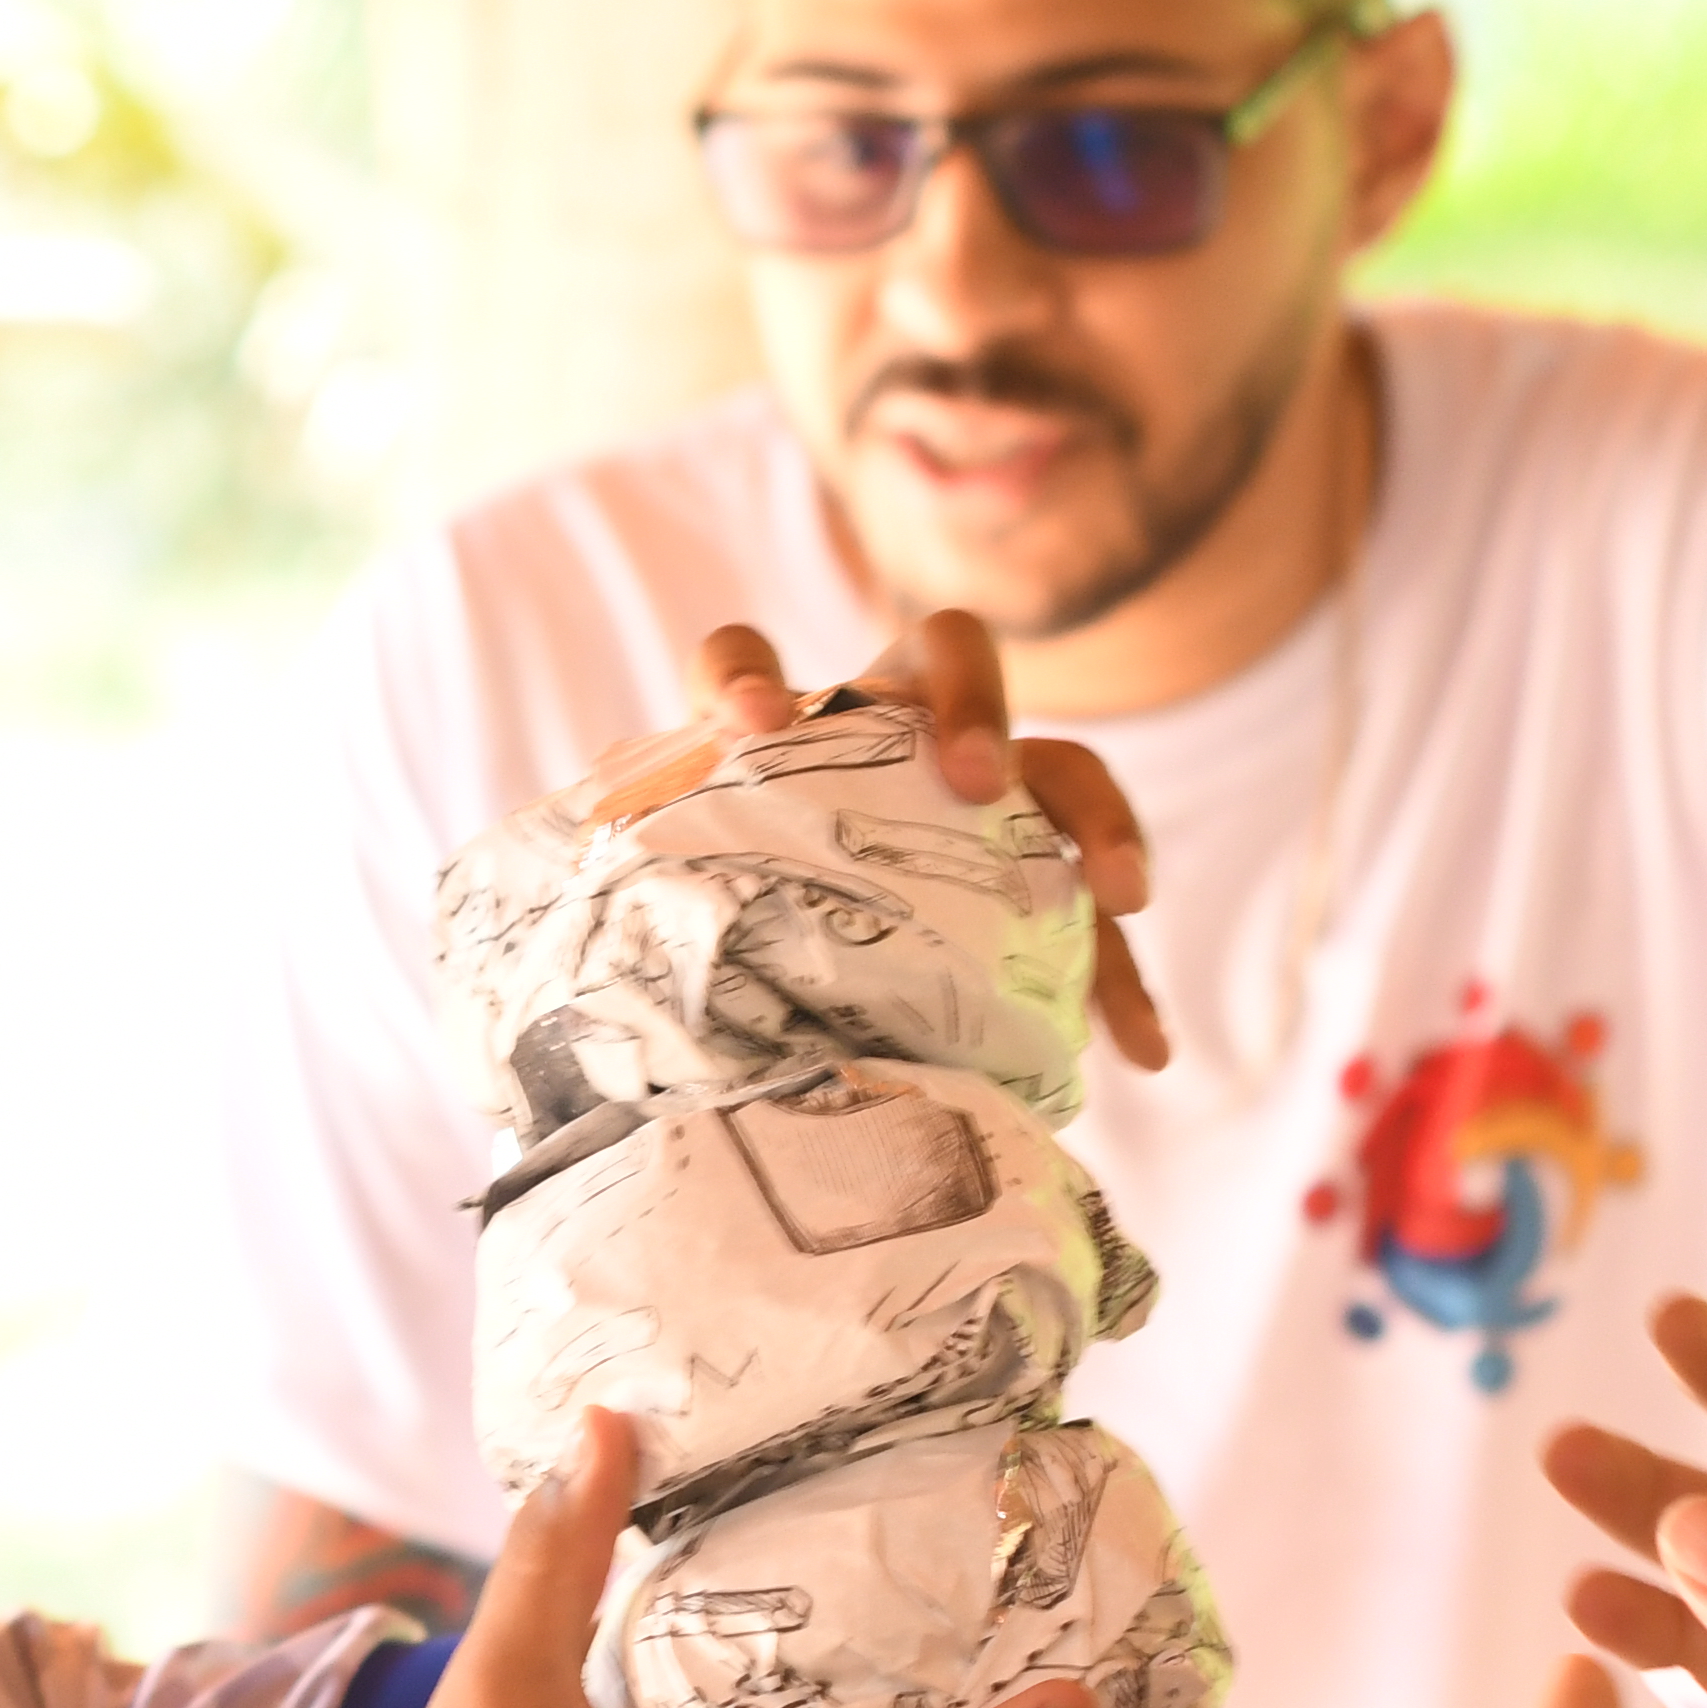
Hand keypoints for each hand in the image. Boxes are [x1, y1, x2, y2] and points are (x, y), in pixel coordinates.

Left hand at [594, 612, 1169, 1071]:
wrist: (773, 1016)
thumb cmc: (710, 956)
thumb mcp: (670, 942)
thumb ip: (638, 928)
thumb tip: (561, 987)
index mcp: (766, 741)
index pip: (737, 661)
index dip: (743, 676)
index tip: (752, 728)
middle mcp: (876, 736)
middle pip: (939, 655)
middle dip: (968, 702)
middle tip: (975, 783)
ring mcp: (971, 793)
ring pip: (1054, 764)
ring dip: (1093, 818)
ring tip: (1117, 899)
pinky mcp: (1034, 874)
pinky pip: (1094, 911)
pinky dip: (1124, 982)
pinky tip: (1146, 1052)